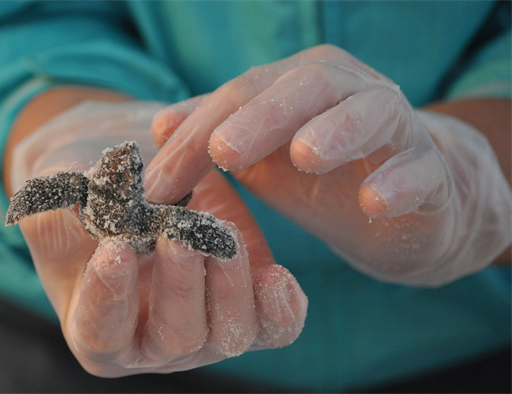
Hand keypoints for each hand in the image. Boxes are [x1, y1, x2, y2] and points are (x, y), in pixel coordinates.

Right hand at [7, 100, 307, 375]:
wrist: (140, 178)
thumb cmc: (92, 192)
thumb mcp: (62, 192)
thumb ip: (61, 201)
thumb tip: (86, 197)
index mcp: (97, 326)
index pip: (102, 329)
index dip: (108, 294)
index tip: (115, 249)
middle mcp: (153, 341)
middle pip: (174, 337)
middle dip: (179, 286)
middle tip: (179, 234)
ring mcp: (205, 331)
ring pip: (225, 335)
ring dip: (229, 287)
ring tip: (224, 235)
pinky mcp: (249, 308)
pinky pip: (273, 329)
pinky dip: (280, 308)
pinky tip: (276, 276)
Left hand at [145, 44, 511, 285]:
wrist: (399, 204)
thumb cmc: (320, 176)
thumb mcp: (259, 156)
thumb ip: (211, 138)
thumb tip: (156, 128)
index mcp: (297, 84)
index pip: (240, 97)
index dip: (196, 138)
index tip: (157, 184)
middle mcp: (346, 91)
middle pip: (303, 88)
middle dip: (262, 117)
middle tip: (225, 149)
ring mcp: (394, 126)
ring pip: (370, 112)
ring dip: (337, 130)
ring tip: (304, 155)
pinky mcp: (429, 169)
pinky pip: (420, 168)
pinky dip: (398, 182)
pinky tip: (374, 202)